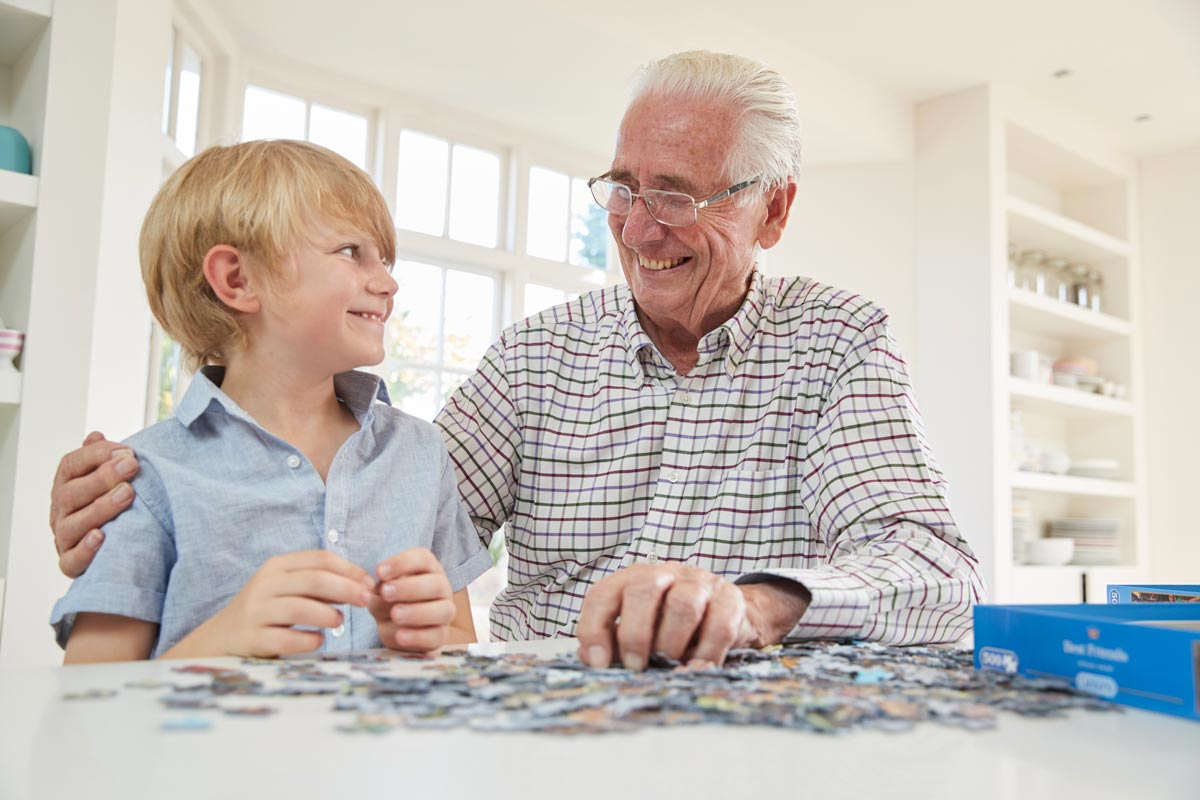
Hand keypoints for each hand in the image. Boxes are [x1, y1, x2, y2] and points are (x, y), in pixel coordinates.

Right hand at [50, 431, 138, 577]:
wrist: (114, 544)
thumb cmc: (110, 502)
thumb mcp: (106, 478)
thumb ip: (100, 459)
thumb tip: (96, 436)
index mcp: (66, 484)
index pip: (71, 464)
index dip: (96, 455)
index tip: (126, 450)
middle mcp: (61, 510)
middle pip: (71, 492)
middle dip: (102, 478)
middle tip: (131, 465)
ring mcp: (64, 537)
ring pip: (73, 524)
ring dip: (101, 508)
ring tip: (128, 494)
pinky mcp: (71, 563)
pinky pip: (72, 560)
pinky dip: (86, 550)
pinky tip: (101, 536)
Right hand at [167, 550, 374, 657]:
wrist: (221, 638)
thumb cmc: (267, 610)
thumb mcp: (287, 587)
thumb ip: (318, 582)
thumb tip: (363, 583)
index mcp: (277, 566)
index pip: (320, 559)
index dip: (350, 570)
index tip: (369, 584)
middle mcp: (264, 584)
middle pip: (315, 580)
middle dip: (347, 590)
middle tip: (366, 602)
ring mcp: (255, 611)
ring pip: (300, 607)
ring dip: (329, 615)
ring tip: (339, 621)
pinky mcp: (251, 638)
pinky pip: (286, 638)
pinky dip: (309, 639)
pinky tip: (319, 640)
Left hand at [369, 548, 455, 653]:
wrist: (405, 629)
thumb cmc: (393, 602)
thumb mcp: (383, 592)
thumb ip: (379, 590)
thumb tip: (369, 592)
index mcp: (428, 569)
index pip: (422, 558)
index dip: (402, 563)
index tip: (379, 571)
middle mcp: (441, 588)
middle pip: (435, 584)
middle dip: (410, 588)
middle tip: (386, 592)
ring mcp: (445, 612)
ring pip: (442, 610)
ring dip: (417, 612)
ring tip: (395, 615)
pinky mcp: (441, 636)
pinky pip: (437, 636)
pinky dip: (418, 636)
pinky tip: (400, 636)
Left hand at [575, 564, 810, 669]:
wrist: (728, 613)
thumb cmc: (672, 625)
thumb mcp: (639, 631)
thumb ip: (612, 642)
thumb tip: (588, 658)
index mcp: (632, 579)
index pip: (603, 594)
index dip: (595, 628)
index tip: (599, 664)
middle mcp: (664, 573)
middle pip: (643, 589)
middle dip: (634, 633)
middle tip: (635, 666)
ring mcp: (699, 582)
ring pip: (682, 604)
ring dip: (671, 642)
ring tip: (669, 668)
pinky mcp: (730, 599)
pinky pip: (719, 625)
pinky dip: (706, 653)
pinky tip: (696, 670)